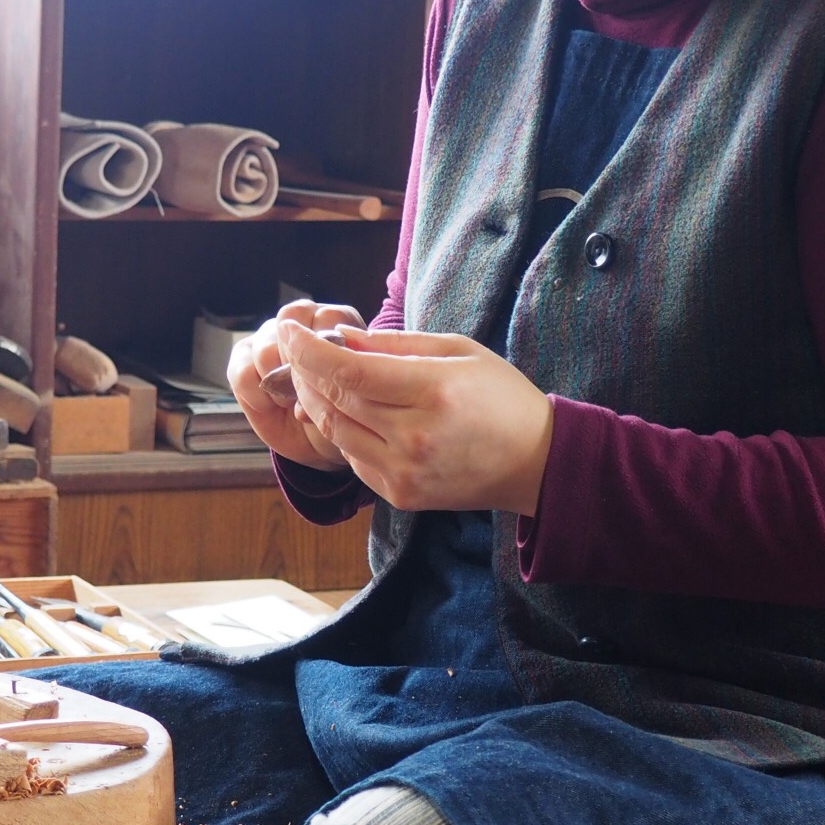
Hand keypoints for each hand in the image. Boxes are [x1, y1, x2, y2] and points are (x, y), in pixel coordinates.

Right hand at [227, 301, 363, 471]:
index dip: (326, 349)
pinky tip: (269, 406)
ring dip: (276, 382)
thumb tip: (304, 390)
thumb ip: (338, 386)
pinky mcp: (244, 358)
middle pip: (289, 319)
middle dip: (296, 360)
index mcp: (336, 324)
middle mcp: (301, 322)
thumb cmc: (343, 415)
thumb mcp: (353, 402)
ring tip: (290, 402)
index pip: (327, 317)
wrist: (318, 438)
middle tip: (307, 391)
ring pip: (263, 347)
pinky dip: (255, 395)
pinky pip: (241, 371)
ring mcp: (270, 337)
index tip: (330, 382)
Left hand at [279, 324, 555, 514]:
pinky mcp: (399, 494)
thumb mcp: (458, 351)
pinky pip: (352, 457)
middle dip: (304, 370)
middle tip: (294, 348)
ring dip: (314, 400)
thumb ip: (396, 345)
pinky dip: (339, 430)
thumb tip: (341, 337)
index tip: (289, 330)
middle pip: (334, 400)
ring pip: (335, 431)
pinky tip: (342, 410)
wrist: (535, 463)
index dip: (308, 350)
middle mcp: (413, 438)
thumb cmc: (501, 397)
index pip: (349, 371)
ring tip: (310, 375)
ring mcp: (404, 472)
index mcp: (432, 393)